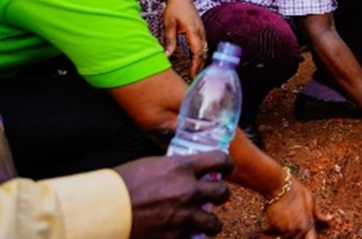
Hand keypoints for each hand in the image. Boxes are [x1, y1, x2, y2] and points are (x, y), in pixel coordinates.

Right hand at [115, 151, 232, 238]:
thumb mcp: (152, 166)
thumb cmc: (121, 185)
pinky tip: (186, 235)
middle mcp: (189, 190)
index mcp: (183, 167)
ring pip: (215, 222)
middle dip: (220, 195)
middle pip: (223, 192)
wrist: (103, 210)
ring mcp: (184, 216)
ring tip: (203, 222)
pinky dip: (192, 238)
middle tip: (213, 197)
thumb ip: (173, 169)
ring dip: (210, 222)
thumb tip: (184, 172)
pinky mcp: (176, 237)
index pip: (220, 160)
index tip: (225, 169)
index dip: (227, 164)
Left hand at [162, 0, 206, 77]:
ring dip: (201, 62)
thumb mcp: (169, 25)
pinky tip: (196, 63)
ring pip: (204, 50)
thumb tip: (167, 56)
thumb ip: (169, 41)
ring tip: (196, 74)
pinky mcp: (201, 32)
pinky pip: (203, 46)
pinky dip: (201, 55)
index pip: (197, 51)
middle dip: (200, 66)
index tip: (192, 75)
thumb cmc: (174, 9)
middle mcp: (201, 32)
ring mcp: (202, 32)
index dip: (196, 64)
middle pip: (203, 53)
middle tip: (195, 79)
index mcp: (193, 30)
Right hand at [264, 178, 331, 237]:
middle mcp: (298, 229)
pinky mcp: (275, 227)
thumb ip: (319, 214)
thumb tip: (330, 218)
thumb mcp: (311, 200)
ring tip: (280, 222)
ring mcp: (286, 229)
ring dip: (282, 233)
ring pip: (284, 237)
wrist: (280, 186)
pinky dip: (271, 230)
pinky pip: (274, 233)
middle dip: (293, 235)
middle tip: (289, 221)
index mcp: (308, 224)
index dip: (309, 238)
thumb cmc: (297, 191)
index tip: (305, 236)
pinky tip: (271, 224)